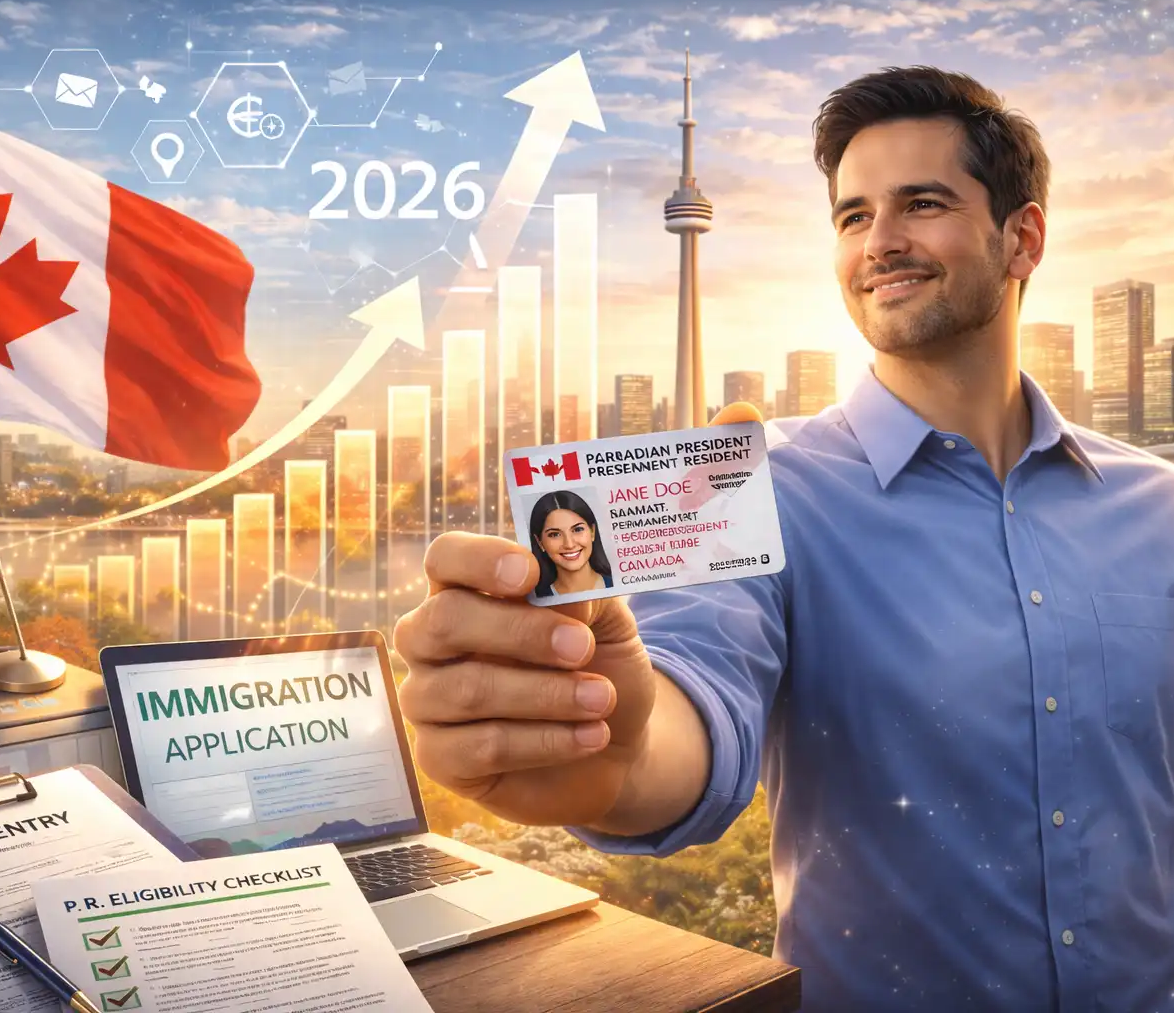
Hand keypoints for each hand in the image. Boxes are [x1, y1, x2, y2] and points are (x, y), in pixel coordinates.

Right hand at [393, 402, 761, 826]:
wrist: (613, 740)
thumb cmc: (605, 657)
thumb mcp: (629, 590)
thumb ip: (670, 502)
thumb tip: (742, 412)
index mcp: (469, 585)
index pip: (445, 559)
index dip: (479, 562)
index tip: (532, 573)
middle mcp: (436, 636)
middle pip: (445, 623)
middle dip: (519, 636)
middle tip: (585, 648)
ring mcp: (431, 700)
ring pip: (463, 693)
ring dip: (541, 696)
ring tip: (603, 701)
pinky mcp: (445, 761)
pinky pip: (477, 750)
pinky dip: (543, 741)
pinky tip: (591, 734)